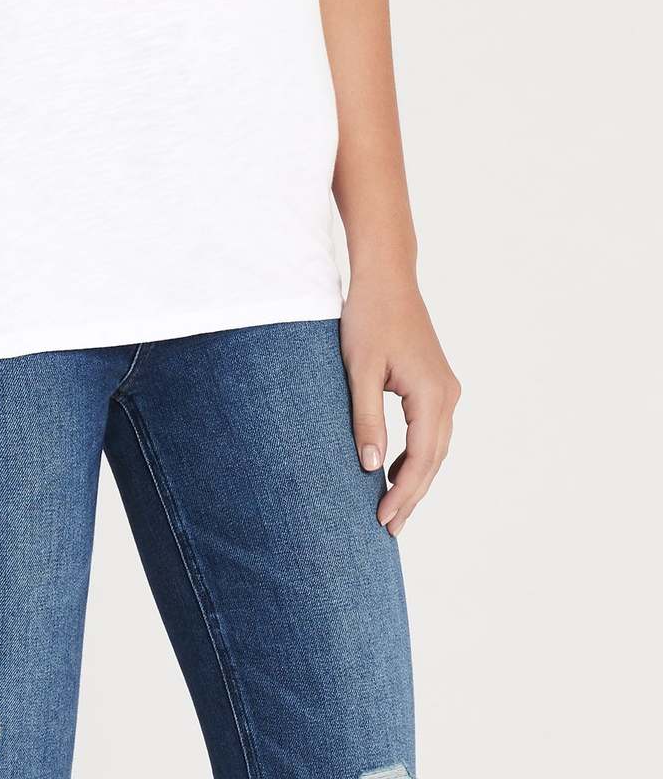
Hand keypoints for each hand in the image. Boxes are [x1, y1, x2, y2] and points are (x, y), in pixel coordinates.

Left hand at [340, 267, 460, 536]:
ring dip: (415, 478)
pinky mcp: (436, 383)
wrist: (386, 277)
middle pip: (433, 459)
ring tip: (392, 509)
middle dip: (412, 495)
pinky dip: (416, 454)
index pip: (421, 459)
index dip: (403, 494)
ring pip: (435, 447)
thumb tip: (369, 468)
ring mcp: (446, 389)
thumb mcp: (359, 370)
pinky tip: (393, 470)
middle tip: (388, 529)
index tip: (383, 521)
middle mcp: (448, 395)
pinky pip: (431, 430)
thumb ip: (365, 419)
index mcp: (432, 394)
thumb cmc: (369, 317)